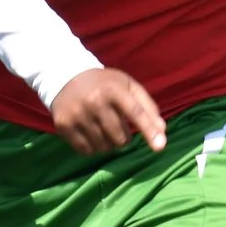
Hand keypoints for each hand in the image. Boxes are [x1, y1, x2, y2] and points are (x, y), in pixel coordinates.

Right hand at [51, 68, 165, 155]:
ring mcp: (77, 114)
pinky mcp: (63, 125)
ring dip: (108, 144)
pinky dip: (93, 148)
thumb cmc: (103, 84)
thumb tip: (162, 131)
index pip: (135, 113)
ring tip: (104, 130)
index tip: (160, 147)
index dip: (149, 130)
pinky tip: (91, 134)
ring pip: (104, 147)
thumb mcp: (127, 86)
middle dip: (124, 138)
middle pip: (120, 137)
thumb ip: (146, 106)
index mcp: (112, 89)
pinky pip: (86, 150)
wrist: (65, 75)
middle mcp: (94, 101)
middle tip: (118, 127)